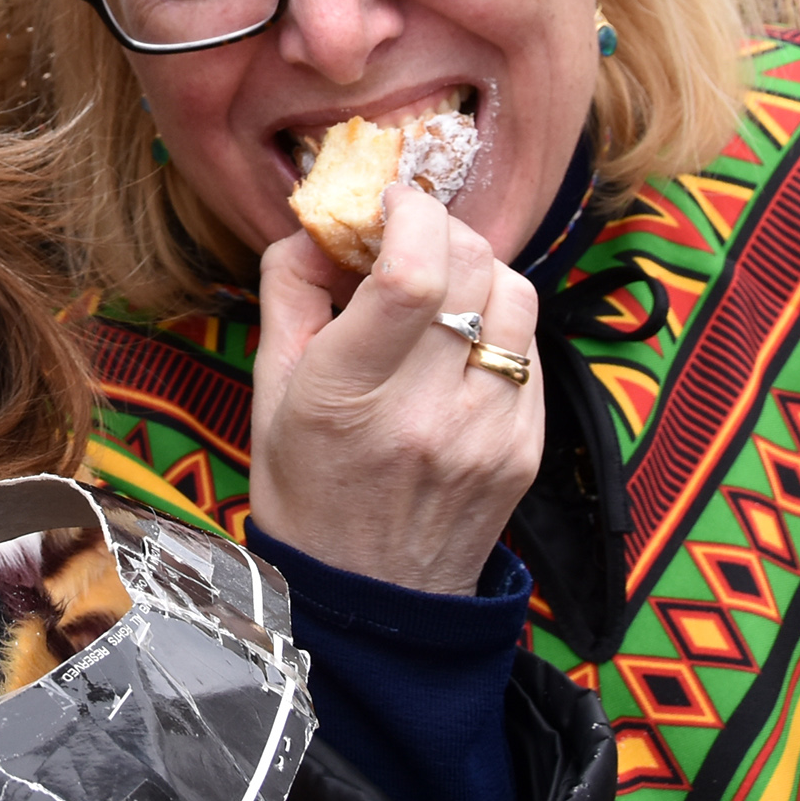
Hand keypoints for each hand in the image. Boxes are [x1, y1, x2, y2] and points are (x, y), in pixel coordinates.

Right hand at [248, 184, 544, 593]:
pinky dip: (499, 324)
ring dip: (479, 270)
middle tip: (411, 236)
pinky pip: (530, 347)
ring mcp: (487, 433)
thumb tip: (322, 221)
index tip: (391, 202)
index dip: (410, 213)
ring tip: (443, 288)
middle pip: (470, 267)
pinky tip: (462, 345)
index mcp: (345, 396)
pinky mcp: (526, 447)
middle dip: (441, 229)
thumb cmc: (308, 487)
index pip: (408, 273)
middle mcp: (424, 413)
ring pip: (515, 296)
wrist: (373, 598)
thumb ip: (290, 291)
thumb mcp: (268, 391)